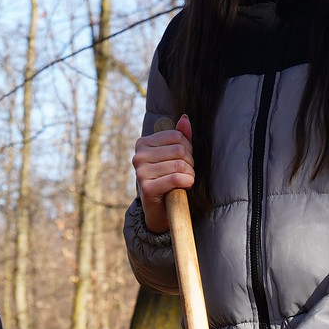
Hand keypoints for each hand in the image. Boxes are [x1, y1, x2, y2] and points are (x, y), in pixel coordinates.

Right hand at [131, 113, 193, 232]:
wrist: (159, 211)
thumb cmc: (168, 180)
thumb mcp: (174, 156)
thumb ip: (180, 137)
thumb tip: (185, 118)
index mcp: (143, 143)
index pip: (177, 136)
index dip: (188, 148)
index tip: (186, 160)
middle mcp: (139, 156)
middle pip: (179, 150)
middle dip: (190, 162)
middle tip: (187, 172)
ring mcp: (141, 172)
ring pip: (179, 165)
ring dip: (190, 174)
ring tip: (186, 180)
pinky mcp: (147, 188)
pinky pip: (176, 178)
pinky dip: (187, 182)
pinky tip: (185, 186)